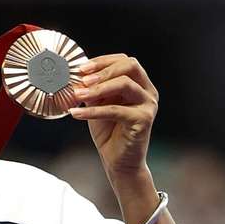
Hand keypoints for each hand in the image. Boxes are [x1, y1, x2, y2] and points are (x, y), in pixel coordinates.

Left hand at [68, 54, 159, 185]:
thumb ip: (93, 90)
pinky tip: (76, 114)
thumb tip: (76, 77)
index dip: (103, 61)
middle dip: (103, 70)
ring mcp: (148, 105)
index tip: (81, 68)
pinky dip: (93, 111)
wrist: (118, 162)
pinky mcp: (143, 120)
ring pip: (125, 84)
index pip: (125, 61)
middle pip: (130, 66)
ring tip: (77, 95)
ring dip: (98, 88)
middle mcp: (148, 92)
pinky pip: (116, 110)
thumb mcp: (98, 105)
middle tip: (82, 79)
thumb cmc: (109, 132)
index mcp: (139, 84)